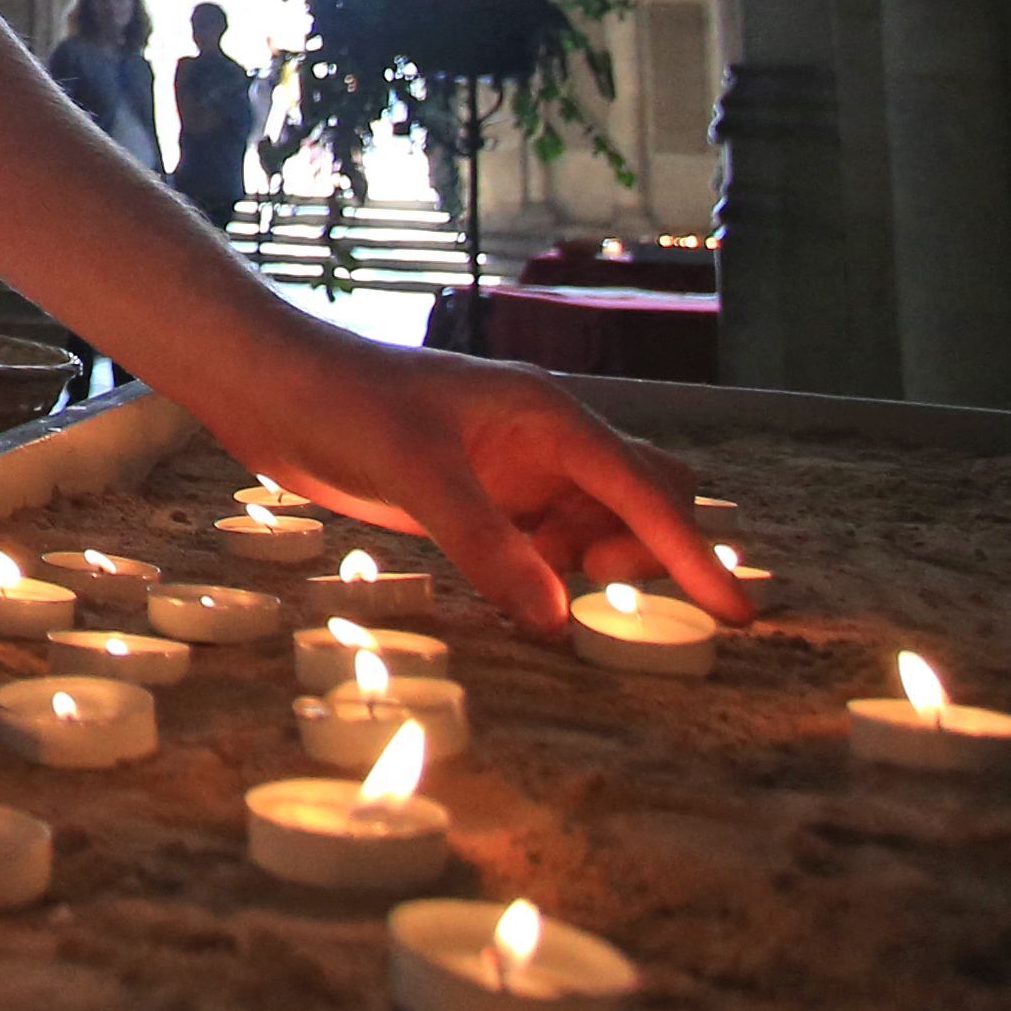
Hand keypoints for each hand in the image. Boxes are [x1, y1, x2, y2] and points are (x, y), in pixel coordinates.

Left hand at [215, 335, 749, 637]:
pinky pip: (544, 549)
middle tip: (593, 590)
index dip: (691, 553)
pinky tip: (524, 605)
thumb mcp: (417, 473)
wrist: (273, 387)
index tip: (736, 612)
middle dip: (650, 552)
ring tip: (551, 601)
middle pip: (645, 500)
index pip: (643, 491)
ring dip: (597, 571)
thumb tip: (556, 623)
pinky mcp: (479, 504)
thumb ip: (488, 547)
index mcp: (550, 417)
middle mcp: (546, 444)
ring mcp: (514, 475)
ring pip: (596, 529)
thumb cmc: (344, 404)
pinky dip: (550, 580)